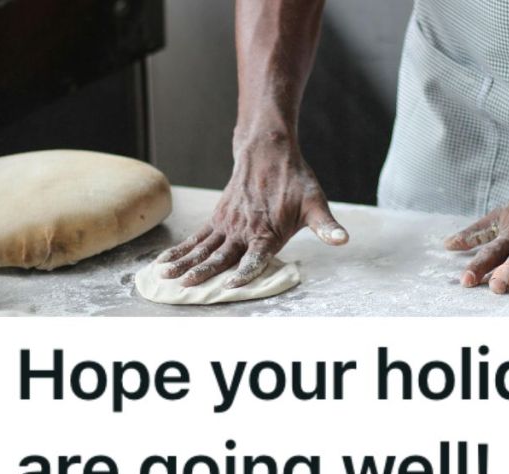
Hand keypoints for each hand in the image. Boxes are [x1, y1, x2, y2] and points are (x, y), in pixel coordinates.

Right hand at [156, 136, 347, 287]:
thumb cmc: (295, 181)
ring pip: (203, 248)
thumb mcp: (316, 203)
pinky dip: (180, 250)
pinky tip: (165, 262)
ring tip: (166, 277)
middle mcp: (244, 230)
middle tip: (186, 286)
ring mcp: (227, 224)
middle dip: (203, 272)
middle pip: (221, 256)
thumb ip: (326, 227)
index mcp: (268, 232)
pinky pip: (196, 237)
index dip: (244, 271)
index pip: (255, 257)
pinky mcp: (217, 218)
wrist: (268, 151)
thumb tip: (343, 240)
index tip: (231, 284)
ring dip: (184, 262)